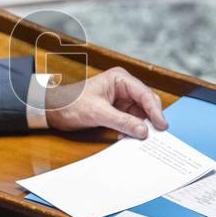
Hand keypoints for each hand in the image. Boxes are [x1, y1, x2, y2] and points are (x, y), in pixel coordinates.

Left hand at [44, 66, 166, 138]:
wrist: (53, 110)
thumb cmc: (71, 103)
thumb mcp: (98, 113)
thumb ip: (122, 121)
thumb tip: (143, 130)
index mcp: (119, 79)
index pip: (144, 94)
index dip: (155, 110)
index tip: (162, 125)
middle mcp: (122, 87)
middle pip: (146, 103)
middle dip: (150, 119)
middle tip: (155, 134)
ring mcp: (120, 99)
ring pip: (139, 114)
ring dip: (139, 126)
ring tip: (137, 138)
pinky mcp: (116, 110)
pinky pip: (130, 120)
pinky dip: (130, 129)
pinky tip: (125, 136)